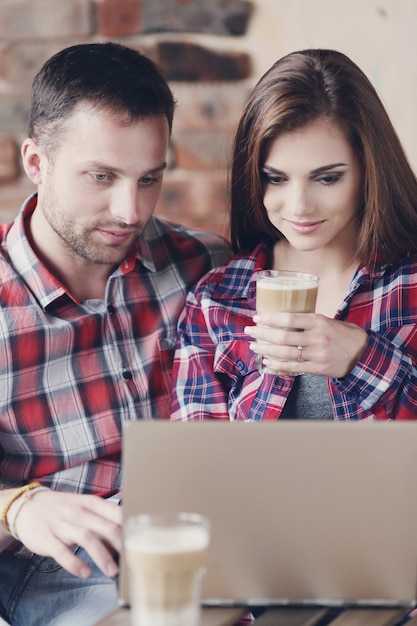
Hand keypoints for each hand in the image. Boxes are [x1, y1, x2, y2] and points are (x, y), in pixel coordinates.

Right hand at [12, 489, 121, 578]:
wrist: (26, 506)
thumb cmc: (61, 508)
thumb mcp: (82, 506)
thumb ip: (102, 520)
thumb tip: (123, 538)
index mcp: (89, 503)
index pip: (114, 512)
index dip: (129, 526)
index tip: (140, 539)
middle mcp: (78, 512)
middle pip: (105, 527)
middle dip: (120, 544)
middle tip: (132, 559)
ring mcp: (62, 525)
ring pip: (86, 538)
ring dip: (102, 556)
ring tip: (113, 572)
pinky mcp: (47, 540)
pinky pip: (62, 552)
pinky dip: (74, 563)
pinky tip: (85, 573)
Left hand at [245, 312, 368, 378]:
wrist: (364, 355)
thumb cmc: (345, 335)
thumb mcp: (330, 321)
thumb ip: (310, 322)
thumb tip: (285, 320)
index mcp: (319, 321)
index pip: (289, 318)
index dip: (271, 318)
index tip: (257, 317)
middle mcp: (317, 337)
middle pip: (283, 336)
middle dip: (263, 334)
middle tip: (249, 331)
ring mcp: (316, 354)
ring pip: (285, 352)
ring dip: (266, 349)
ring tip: (254, 345)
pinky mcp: (317, 369)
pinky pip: (293, 367)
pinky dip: (278, 365)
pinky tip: (267, 360)